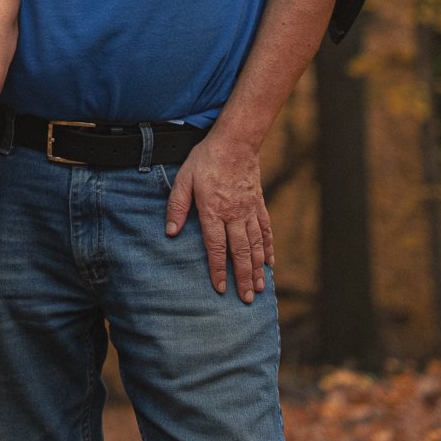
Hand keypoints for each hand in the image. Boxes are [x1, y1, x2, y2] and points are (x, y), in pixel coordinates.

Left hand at [164, 135, 273, 302]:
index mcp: (213, 211)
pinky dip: (268, 248)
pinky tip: (270, 262)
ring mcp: (249, 210)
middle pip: (239, 252)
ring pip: (255, 245)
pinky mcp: (258, 204)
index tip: (220, 289)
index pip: (216, 247)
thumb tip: (170, 232)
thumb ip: (176, 206)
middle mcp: (234, 214)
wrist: (235, 141)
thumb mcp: (184, 179)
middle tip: (245, 299)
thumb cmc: (206, 160)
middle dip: (242, 278)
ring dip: (257, 268)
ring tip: (259, 288)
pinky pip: (265, 230)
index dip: (217, 269)